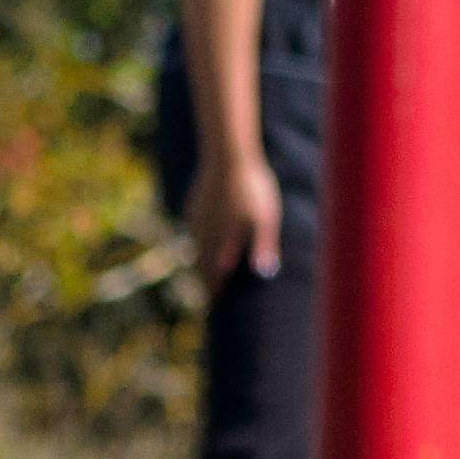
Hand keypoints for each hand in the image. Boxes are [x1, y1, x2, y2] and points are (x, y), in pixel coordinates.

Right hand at [190, 153, 283, 283]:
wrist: (229, 156)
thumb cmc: (253, 188)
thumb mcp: (265, 218)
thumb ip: (263, 246)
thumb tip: (265, 274)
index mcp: (224, 240)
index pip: (216, 272)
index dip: (216, 288)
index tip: (216, 301)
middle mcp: (206, 234)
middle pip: (203, 263)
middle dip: (205, 279)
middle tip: (208, 293)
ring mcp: (197, 219)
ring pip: (196, 247)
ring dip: (200, 261)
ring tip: (204, 270)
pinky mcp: (194, 205)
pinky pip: (194, 229)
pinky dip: (198, 239)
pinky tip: (202, 238)